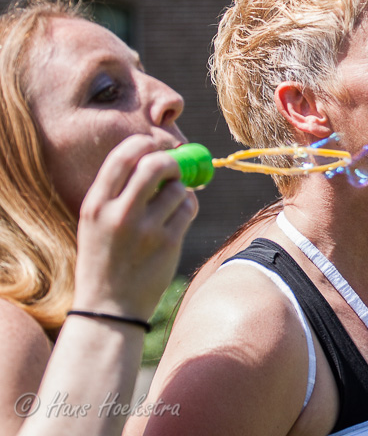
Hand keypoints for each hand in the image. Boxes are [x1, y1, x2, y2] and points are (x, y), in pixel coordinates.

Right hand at [72, 135, 197, 320]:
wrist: (109, 307)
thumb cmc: (104, 259)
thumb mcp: (96, 223)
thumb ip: (118, 192)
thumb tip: (154, 158)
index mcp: (95, 205)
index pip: (122, 157)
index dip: (144, 143)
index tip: (154, 145)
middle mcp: (119, 214)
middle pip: (155, 165)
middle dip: (171, 161)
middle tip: (174, 168)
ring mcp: (145, 230)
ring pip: (177, 188)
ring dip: (181, 189)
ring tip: (172, 202)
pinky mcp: (168, 243)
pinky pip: (188, 209)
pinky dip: (188, 207)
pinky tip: (178, 217)